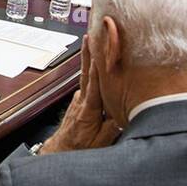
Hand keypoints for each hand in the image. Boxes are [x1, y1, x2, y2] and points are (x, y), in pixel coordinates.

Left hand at [39, 37, 120, 153]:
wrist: (61, 151)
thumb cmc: (80, 147)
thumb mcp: (101, 143)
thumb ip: (112, 128)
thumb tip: (125, 114)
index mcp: (89, 109)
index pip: (95, 84)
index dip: (98, 67)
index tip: (101, 51)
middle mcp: (82, 101)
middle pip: (87, 73)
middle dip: (89, 53)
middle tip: (90, 34)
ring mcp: (79, 99)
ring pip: (86, 76)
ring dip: (88, 58)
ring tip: (90, 40)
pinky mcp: (79, 101)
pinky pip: (86, 82)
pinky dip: (90, 71)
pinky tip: (94, 64)